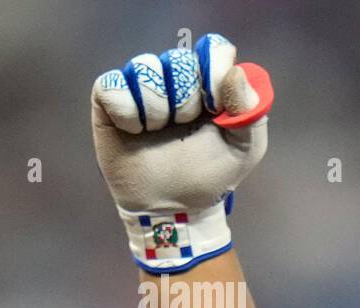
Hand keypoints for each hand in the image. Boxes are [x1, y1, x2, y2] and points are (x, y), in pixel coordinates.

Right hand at [91, 33, 267, 272]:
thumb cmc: (210, 174)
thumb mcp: (244, 149)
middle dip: (186, 100)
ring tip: (160, 132)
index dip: (214, 70)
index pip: (214, 49)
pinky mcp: (109, 98)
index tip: (216, 104)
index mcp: (211, 83)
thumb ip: (250, 111)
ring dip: (158, 110)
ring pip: (145, 69)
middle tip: (186, 126)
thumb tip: (235, 72)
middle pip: (179, 59)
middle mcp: (175, 77)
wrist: (174, 205)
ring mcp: (141, 85)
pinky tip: (136, 132)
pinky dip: (129, 114)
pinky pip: (114, 85)